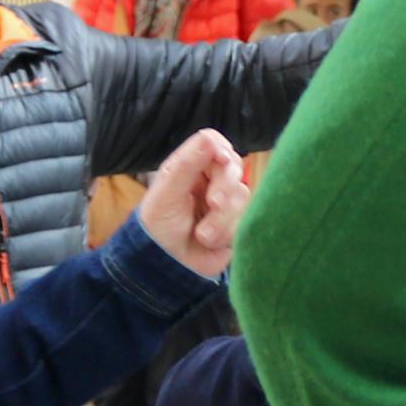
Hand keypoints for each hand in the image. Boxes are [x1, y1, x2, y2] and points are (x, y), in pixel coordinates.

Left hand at [135, 129, 247, 278]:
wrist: (167, 267)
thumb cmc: (159, 228)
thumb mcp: (167, 194)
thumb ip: (187, 164)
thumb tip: (209, 138)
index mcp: (191, 167)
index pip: (215, 144)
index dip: (222, 150)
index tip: (222, 160)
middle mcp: (212, 181)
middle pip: (234, 168)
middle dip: (224, 188)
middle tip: (212, 203)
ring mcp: (227, 203)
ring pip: (243, 197)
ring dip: (221, 219)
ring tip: (202, 236)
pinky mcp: (238, 224)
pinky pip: (246, 219)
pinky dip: (227, 233)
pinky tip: (210, 242)